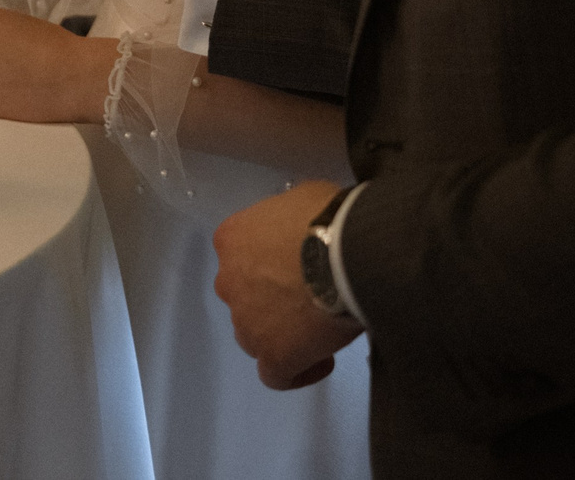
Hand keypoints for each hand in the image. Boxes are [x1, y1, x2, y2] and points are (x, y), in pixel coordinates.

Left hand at [213, 180, 362, 389]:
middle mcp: (228, 281)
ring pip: (256, 337)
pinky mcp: (271, 355)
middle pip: (247, 298)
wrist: (346, 252)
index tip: (304, 269)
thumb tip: (307, 232)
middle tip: (312, 297)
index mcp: (231, 239)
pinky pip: (276, 375)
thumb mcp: (303, 199)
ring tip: (321, 328)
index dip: (273, 268)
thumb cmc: (329, 218)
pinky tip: (322, 360)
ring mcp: (246, 321)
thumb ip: (291, 221)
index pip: (243, 259)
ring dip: (283, 335)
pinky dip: (296, 371)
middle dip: (274, 301)